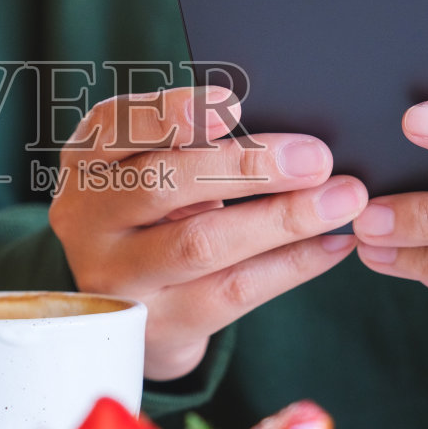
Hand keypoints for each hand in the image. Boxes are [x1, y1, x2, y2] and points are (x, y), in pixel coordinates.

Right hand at [50, 86, 366, 380]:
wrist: (129, 309)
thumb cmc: (153, 214)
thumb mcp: (148, 168)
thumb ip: (192, 146)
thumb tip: (285, 135)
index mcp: (88, 159)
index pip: (118, 126)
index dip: (172, 113)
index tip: (232, 105)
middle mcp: (88, 217)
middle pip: (163, 185)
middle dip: (247, 166)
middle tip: (315, 157)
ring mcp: (119, 277)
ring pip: (201, 244)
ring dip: (281, 218)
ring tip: (340, 199)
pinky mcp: (160, 323)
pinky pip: (234, 291)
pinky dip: (292, 264)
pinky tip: (333, 243)